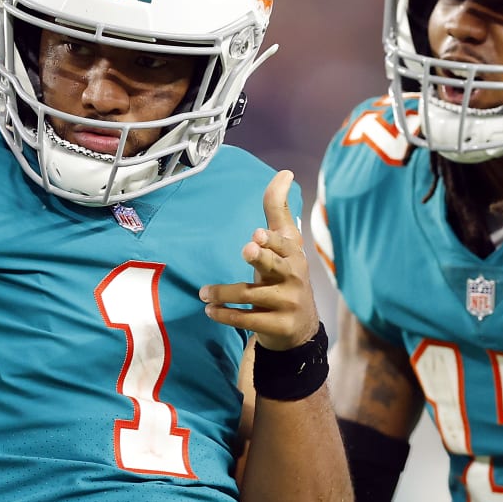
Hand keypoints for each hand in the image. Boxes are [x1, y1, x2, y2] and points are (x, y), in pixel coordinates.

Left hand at [200, 169, 318, 350]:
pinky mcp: (279, 326)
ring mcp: (288, 303)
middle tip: (247, 250)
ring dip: (224, 294)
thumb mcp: (285, 245)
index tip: (257, 234)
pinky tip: (210, 310)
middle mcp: (294, 277)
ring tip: (203, 293)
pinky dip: (225, 315)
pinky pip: (248, 319)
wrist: (299, 328)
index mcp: (294, 255)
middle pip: (276, 266)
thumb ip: (278, 210)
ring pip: (252, 295)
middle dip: (262, 257)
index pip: (284, 244)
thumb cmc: (285, 277)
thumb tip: (284, 173)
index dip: (272, 240)